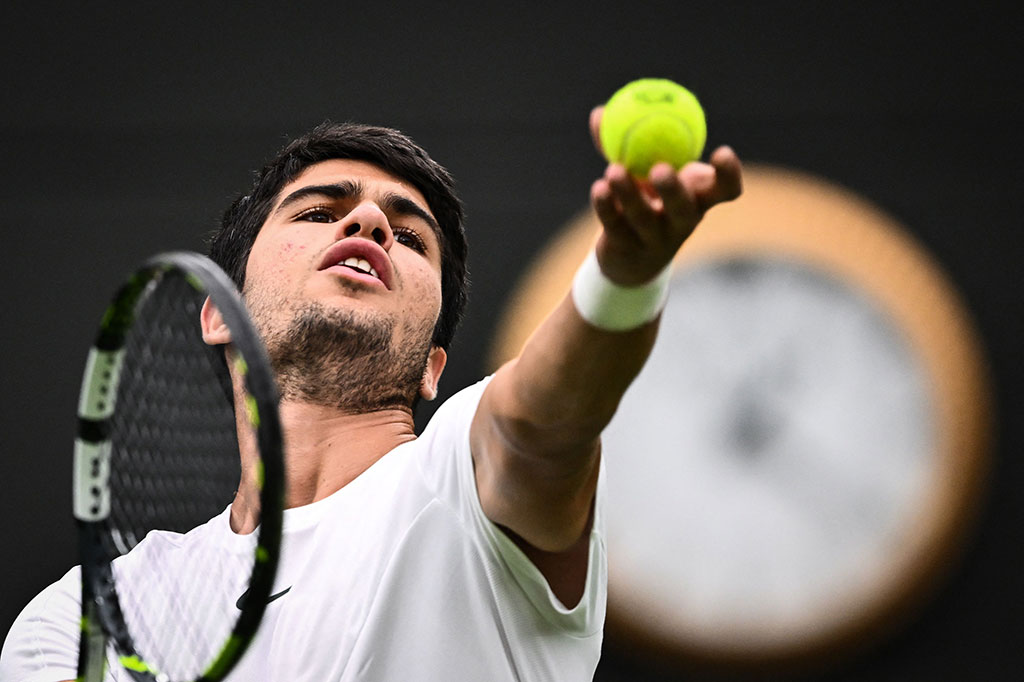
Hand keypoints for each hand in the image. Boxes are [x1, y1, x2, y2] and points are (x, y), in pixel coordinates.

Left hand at [588, 105, 742, 285]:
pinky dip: (606, 206)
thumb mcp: (643, 171)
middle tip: (660, 169)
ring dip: (629, 193)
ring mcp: (654, 239)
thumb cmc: (645, 200)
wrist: (629, 256)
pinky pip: (615, 225)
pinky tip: (599, 189)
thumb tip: (599, 114)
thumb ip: (624, 144)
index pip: (724, 190)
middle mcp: (681, 222)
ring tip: (614, 170)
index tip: (722, 152)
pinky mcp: (626, 249)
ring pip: (643, 218)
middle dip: (674, 190)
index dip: (728, 176)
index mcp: (697, 199)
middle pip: (683, 210)